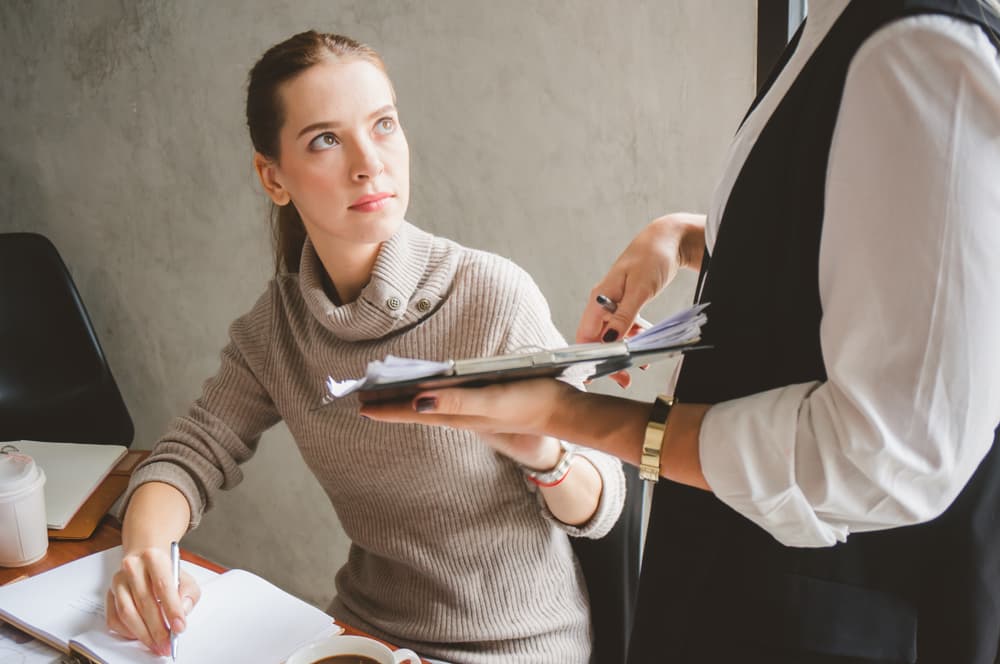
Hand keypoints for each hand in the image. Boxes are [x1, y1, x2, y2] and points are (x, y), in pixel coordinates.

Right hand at [106, 545, 200, 655]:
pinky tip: (140, 636)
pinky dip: (128, 632)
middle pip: (144, 602)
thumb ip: (189, 594)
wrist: (145, 559)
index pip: (163, 586)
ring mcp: (118, 582)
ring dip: (142, 633)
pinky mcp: (109, 595)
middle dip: (157, 628)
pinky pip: (114, 619)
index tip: (179, 627)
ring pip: (126, 612)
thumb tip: (183, 611)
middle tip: (167, 643)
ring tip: (156, 644)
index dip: (172, 609)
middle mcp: (132, 568)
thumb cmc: (165, 571)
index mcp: (154, 558)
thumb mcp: (185, 577)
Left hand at [360, 379, 577, 446]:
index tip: (359, 404)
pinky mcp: (483, 403)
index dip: (386, 407)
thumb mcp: (491, 402)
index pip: (412, 411)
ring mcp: (471, 411)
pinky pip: (445, 400)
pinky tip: (426, 390)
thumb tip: (417, 400)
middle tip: (362, 395)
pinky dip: (428, 394)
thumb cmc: (527, 403)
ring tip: (384, 392)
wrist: (560, 412)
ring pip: (429, 405)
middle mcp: (460, 414)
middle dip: (389, 403)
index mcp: (457, 414)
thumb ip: (455, 402)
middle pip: (416, 409)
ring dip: (405, 399)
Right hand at [577, 212, 705, 387]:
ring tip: (639, 365)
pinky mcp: (626, 303)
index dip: (587, 357)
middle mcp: (602, 303)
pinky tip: (645, 344)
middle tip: (624, 378)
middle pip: (597, 339)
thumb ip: (624, 316)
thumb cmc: (652, 258)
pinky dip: (634, 337)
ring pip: (612, 334)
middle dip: (609, 360)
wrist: (667, 239)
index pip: (585, 335)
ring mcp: (613, 303)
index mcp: (599, 299)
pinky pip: (625, 326)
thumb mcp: (640, 289)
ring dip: (624, 350)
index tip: (597, 375)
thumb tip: (609, 340)